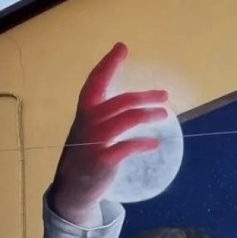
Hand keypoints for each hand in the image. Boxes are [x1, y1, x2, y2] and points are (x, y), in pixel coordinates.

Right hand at [50, 43, 167, 224]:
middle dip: (144, 96)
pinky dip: (143, 143)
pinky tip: (154, 143)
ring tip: (164, 115)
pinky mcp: (103, 161)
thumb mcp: (87, 131)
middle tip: (164, 95)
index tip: (122, 47)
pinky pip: (128, 146)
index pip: (96, 82)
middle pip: (121, 101)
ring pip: (127, 120)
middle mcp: (88, 123)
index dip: (109, 64)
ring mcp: (95, 142)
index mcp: (84, 113)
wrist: (72, 190)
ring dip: (148, 115)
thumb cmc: (83, 157)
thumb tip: (131, 105)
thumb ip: (102, 117)